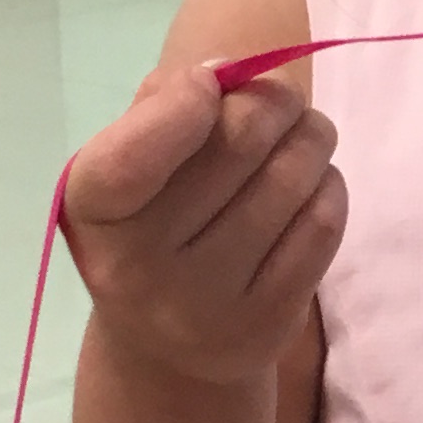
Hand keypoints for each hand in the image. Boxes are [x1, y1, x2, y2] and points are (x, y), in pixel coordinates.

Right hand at [60, 64, 344, 390]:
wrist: (165, 349)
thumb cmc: (147, 228)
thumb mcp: (124, 167)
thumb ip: (161, 108)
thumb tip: (231, 73)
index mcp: (94, 213)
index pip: (136, 153)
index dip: (187, 99)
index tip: (213, 81)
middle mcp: (141, 268)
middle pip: (239, 143)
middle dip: (274, 100)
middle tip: (281, 99)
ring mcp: (207, 303)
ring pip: (291, 179)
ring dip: (312, 137)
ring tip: (307, 133)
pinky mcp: (267, 324)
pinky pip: (321, 226)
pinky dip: (329, 186)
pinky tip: (314, 183)